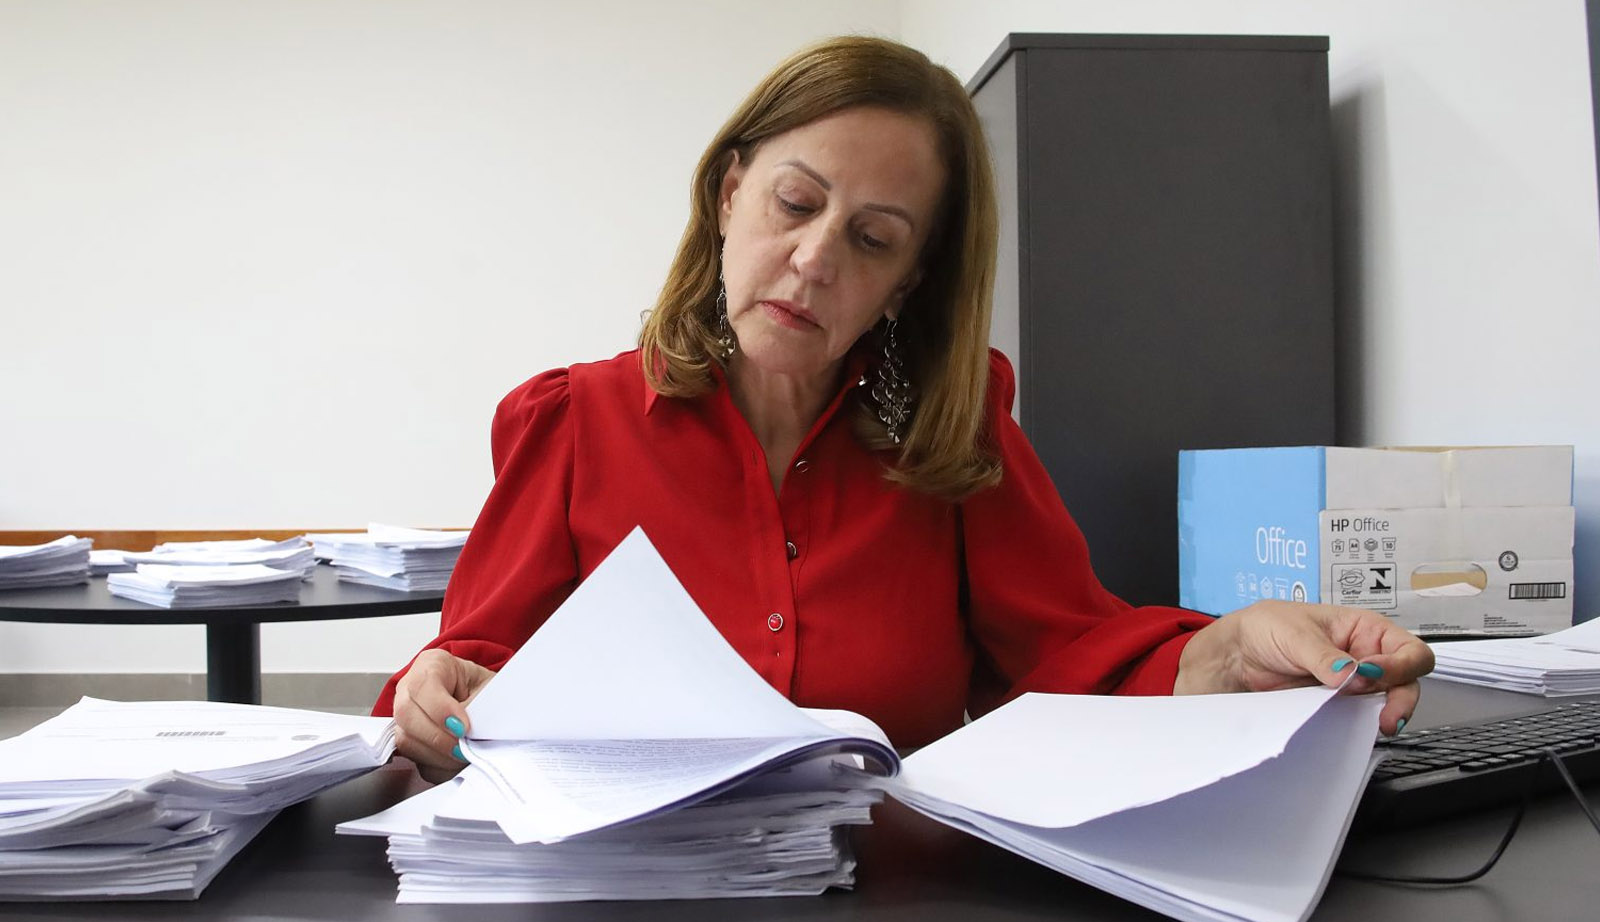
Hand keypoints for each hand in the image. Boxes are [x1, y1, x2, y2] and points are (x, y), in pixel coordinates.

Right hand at [392, 649, 496, 782]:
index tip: (463, 727)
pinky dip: (437, 765)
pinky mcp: (410, 742)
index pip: (422, 685)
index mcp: (432, 665)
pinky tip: (455, 761)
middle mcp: (410, 688)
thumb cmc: (489, 690)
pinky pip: (415, 760)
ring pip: (406, 740)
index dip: (441, 709)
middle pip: (406, 714)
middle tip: (462, 747)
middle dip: (437, 736)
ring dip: (437, 754)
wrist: (491, 704)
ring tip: (463, 755)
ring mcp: (406, 716)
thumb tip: (464, 733)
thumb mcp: (488, 689)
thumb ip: (474, 707)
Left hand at [1173, 600, 1434, 735]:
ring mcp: (1354, 684)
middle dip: (1401, 698)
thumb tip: (1354, 675)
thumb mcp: (1295, 634)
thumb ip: (1326, 656)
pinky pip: (1359, 717)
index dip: (1402, 665)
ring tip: (1374, 725)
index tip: (1376, 675)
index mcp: (1364, 629)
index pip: (1408, 649)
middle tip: (1386, 717)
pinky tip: (1352, 728)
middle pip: (1407, 681)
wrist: (1235, 655)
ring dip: (1384, 714)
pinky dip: (1360, 724)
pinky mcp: (1337, 705)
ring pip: (1387, 703)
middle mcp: (1366, 657)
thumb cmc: (1265, 628)